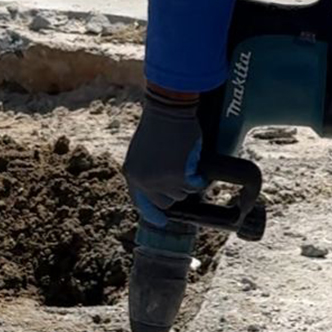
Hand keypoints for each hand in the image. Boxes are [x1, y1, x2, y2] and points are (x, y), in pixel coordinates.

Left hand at [123, 89, 205, 226]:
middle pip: (165, 202)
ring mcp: (161, 180)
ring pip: (182, 193)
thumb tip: (161, 189)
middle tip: (182, 173)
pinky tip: (195, 162)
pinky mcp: (179, 175)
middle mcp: (144, 181)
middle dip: (175, 190)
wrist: (167, 109)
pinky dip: (199, 176)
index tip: (161, 222)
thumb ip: (147, 170)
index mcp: (132, 174)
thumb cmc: (158, 123)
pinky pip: (194, 185)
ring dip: (187, 181)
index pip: (141, 202)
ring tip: (185, 160)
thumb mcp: (142, 150)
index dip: (152, 213)